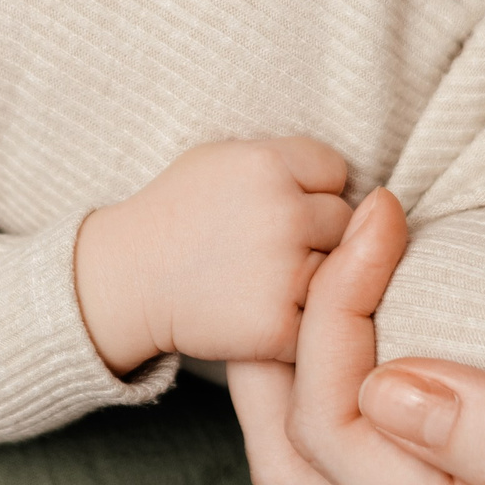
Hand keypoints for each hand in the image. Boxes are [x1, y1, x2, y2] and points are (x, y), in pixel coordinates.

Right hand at [74, 137, 351, 370]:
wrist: (128, 278)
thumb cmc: (177, 213)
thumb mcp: (223, 157)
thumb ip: (285, 158)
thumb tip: (356, 182)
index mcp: (269, 163)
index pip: (336, 171)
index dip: (312, 189)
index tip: (277, 205)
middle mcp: (282, 213)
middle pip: (345, 221)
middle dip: (318, 234)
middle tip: (270, 247)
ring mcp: (283, 272)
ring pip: (340, 273)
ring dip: (314, 279)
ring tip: (266, 278)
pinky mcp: (279, 326)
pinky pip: (321, 323)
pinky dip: (301, 323)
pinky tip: (265, 311)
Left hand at [233, 192, 484, 484]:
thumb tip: (391, 391)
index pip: (338, 432)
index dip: (329, 314)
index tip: (383, 212)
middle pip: (302, 463)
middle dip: (282, 342)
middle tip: (333, 227)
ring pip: (333, 468)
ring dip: (304, 366)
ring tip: (333, 261)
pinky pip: (390, 461)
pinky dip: (355, 384)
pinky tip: (384, 317)